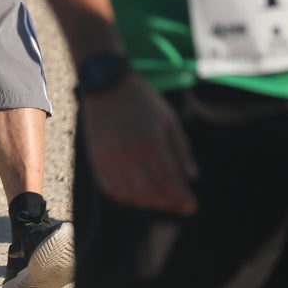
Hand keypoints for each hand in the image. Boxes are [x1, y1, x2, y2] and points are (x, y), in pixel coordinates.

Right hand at [81, 75, 198, 214]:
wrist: (106, 82)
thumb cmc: (142, 100)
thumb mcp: (169, 119)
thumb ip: (181, 149)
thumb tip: (191, 178)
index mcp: (151, 142)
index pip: (169, 181)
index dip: (182, 197)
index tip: (191, 205)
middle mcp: (129, 152)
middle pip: (151, 191)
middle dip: (168, 202)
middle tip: (178, 204)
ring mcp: (110, 156)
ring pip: (130, 193)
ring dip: (147, 202)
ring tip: (158, 199)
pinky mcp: (96, 157)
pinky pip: (110, 187)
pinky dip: (124, 196)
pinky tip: (135, 193)